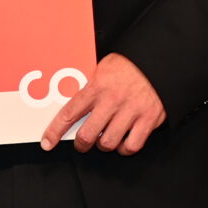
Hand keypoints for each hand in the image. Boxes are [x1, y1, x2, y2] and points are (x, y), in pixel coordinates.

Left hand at [42, 52, 165, 153]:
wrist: (161, 59)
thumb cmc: (131, 63)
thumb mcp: (103, 68)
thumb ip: (90, 88)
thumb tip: (75, 106)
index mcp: (97, 87)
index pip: (69, 113)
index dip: (55, 131)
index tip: (47, 143)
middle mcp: (112, 101)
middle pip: (87, 135)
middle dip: (81, 144)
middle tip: (82, 143)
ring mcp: (131, 111)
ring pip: (108, 143)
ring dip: (103, 145)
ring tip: (104, 139)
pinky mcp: (149, 119)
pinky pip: (132, 145)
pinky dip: (124, 148)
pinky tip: (122, 142)